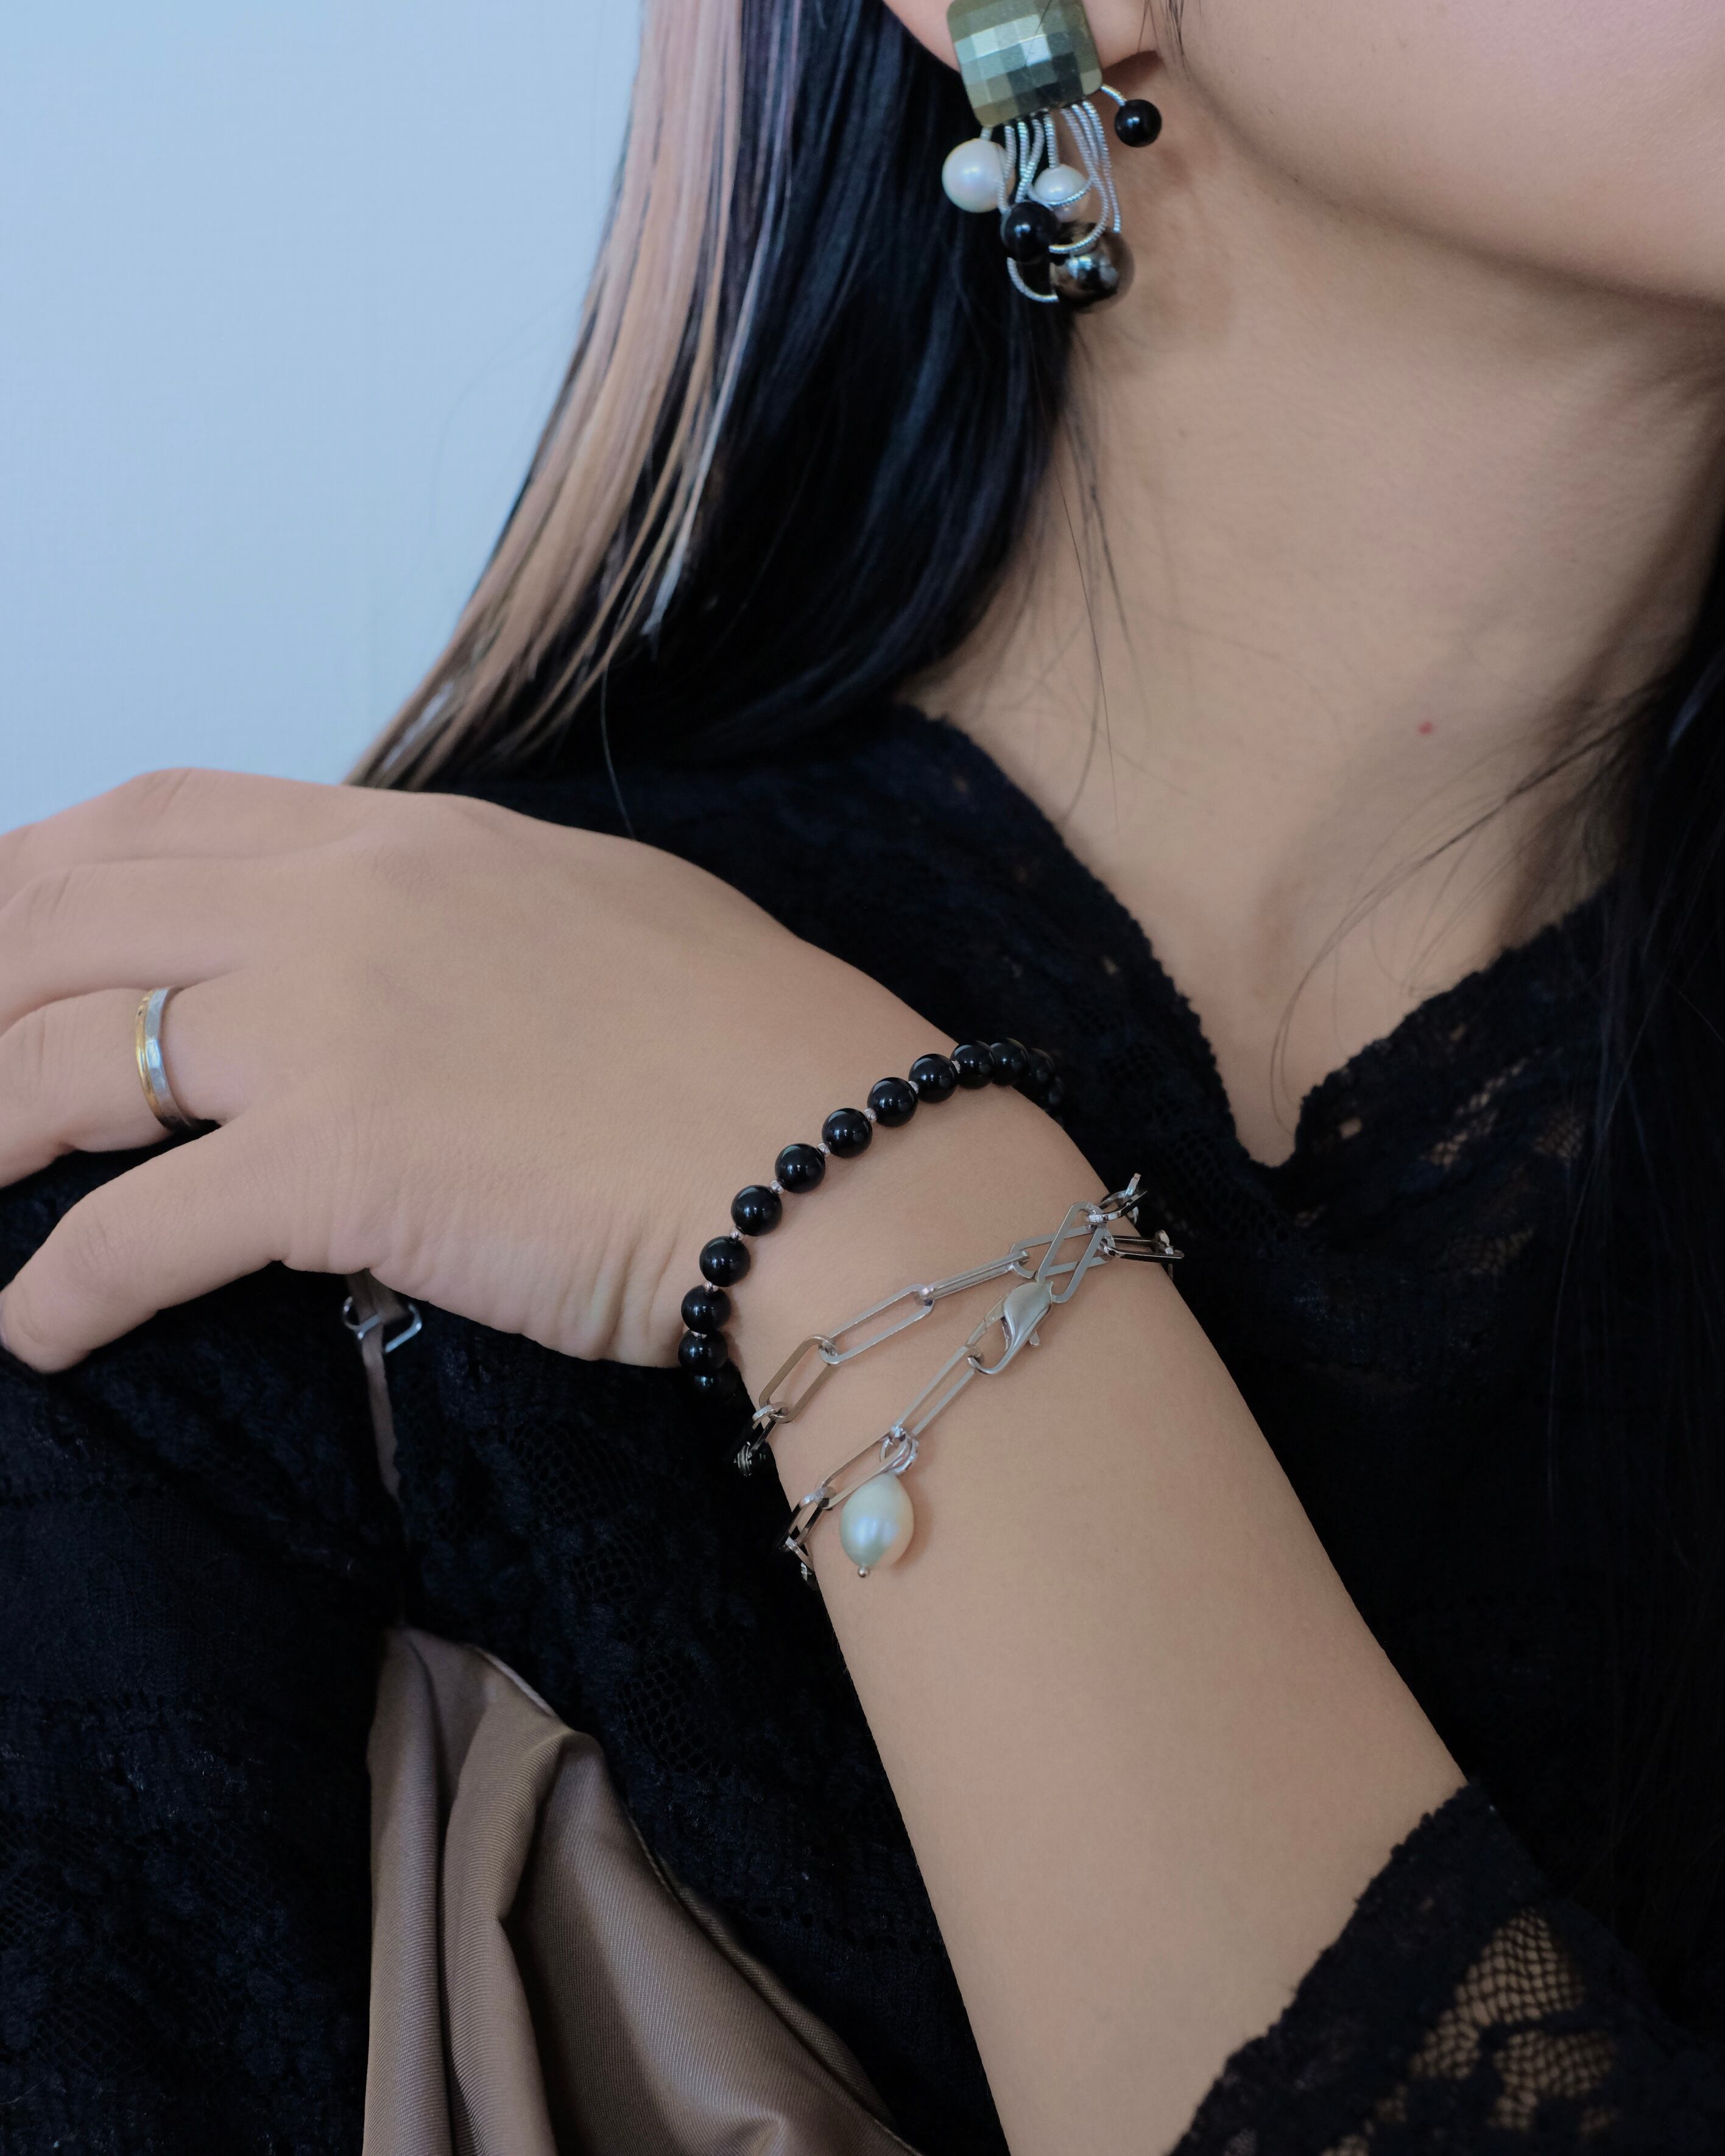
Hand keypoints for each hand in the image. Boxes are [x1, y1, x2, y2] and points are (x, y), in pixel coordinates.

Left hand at [0, 768, 929, 1370]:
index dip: (39, 865)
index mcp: (408, 836)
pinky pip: (140, 1228)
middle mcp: (344, 903)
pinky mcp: (346, 1165)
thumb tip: (398, 943)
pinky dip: (63, 1288)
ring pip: (66, 1057)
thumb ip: (464, 908)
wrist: (833, 1150)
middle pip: (73, 918)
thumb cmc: (747, 1045)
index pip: (161, 812)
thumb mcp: (595, 913)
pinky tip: (37, 1333)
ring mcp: (333, 1026)